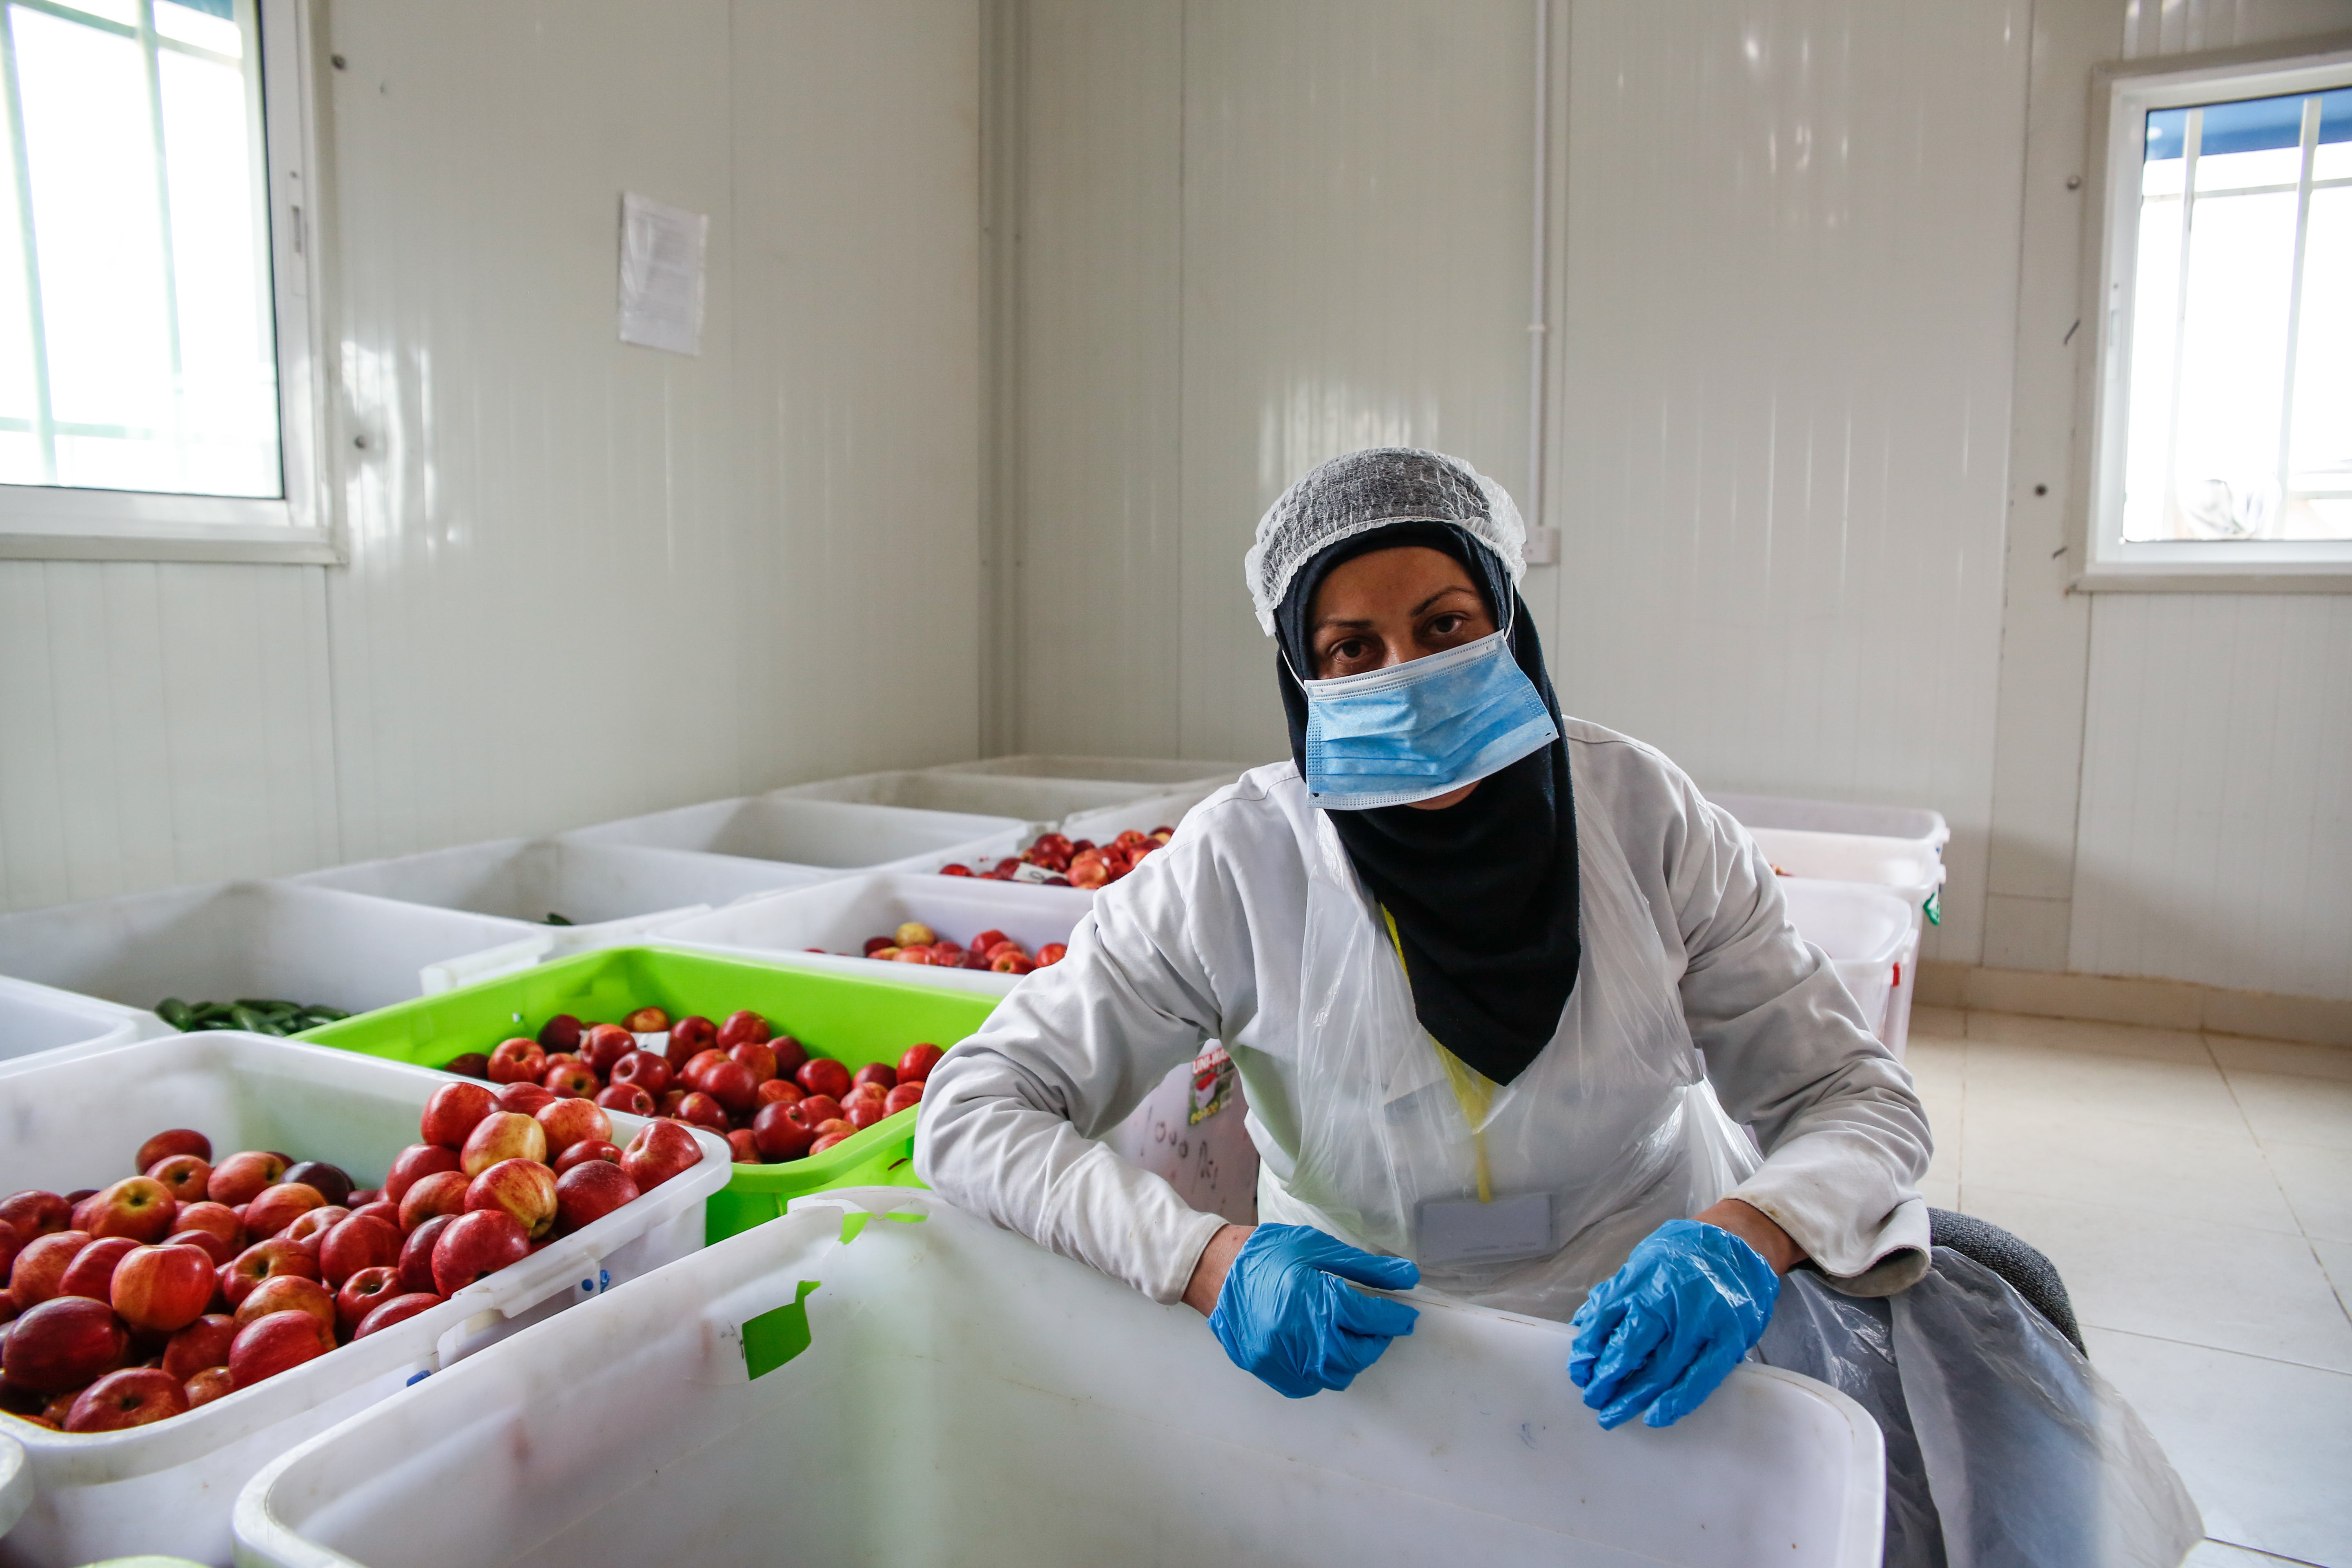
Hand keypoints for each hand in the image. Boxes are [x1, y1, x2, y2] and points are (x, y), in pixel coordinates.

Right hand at [1201, 1223, 1419, 1397]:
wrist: (1213, 1268)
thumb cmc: (1267, 1253)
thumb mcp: (1318, 1248)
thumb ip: (1365, 1268)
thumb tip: (1408, 1277)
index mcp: (1315, 1302)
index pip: (1371, 1318)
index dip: (1395, 1318)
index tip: (1406, 1316)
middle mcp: (1300, 1338)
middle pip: (1356, 1354)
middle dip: (1375, 1341)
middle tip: (1378, 1325)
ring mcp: (1281, 1359)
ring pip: (1335, 1375)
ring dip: (1351, 1358)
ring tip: (1351, 1335)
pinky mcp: (1267, 1370)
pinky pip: (1308, 1384)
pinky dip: (1323, 1370)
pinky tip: (1322, 1349)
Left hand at [1567, 1218, 1779, 1429]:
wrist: (1737, 1243)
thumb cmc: (1683, 1258)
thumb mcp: (1642, 1264)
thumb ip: (1614, 1296)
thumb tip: (1582, 1326)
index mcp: (1641, 1279)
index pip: (1604, 1319)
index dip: (1587, 1350)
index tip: (1578, 1372)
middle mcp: (1667, 1298)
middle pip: (1629, 1348)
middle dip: (1606, 1379)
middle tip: (1593, 1399)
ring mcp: (1700, 1320)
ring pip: (1661, 1369)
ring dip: (1633, 1397)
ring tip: (1613, 1415)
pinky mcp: (1728, 1337)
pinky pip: (1700, 1377)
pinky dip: (1677, 1400)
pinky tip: (1657, 1415)